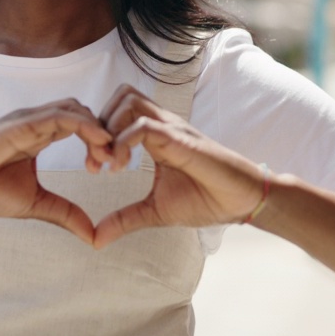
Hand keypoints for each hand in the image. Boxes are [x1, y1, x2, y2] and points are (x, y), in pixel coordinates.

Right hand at [0, 99, 116, 243]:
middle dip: (106, 135)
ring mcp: (29, 120)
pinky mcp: (21, 123)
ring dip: (99, 129)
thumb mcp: (35, 204)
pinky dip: (84, 125)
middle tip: (115, 163)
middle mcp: (37, 122)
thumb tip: (93, 235)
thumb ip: (65, 213)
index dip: (101, 143)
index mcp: (40, 136)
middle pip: (85, 114)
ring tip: (109, 157)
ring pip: (76, 109)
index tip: (109, 169)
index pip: (81, 126)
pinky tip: (98, 143)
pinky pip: (60, 115)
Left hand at [93, 84, 267, 248]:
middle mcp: (162, 125)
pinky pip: (146, 126)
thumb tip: (95, 239)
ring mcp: (172, 129)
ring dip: (110, 128)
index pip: (117, 112)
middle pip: (121, 96)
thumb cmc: (205, 200)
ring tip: (109, 163)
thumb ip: (124, 220)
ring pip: (129, 101)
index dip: (97, 134)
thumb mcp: (154, 211)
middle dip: (99, 124)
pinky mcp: (181, 140)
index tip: (93, 167)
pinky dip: (124, 142)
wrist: (241, 202)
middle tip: (96, 161)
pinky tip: (121, 168)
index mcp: (155, 136)